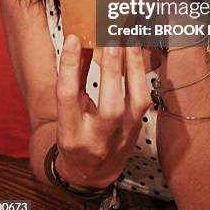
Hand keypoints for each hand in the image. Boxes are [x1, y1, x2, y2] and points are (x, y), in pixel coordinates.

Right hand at [56, 35, 150, 187]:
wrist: (93, 172)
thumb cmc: (76, 136)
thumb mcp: (66, 112)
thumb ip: (72, 79)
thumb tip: (77, 42)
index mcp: (71, 135)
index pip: (68, 98)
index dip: (69, 66)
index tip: (73, 39)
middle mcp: (98, 139)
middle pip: (110, 105)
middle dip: (112, 69)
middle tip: (111, 37)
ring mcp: (122, 136)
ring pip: (135, 102)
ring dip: (133, 66)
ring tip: (128, 39)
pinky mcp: (138, 129)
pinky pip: (143, 98)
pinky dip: (140, 72)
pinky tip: (136, 52)